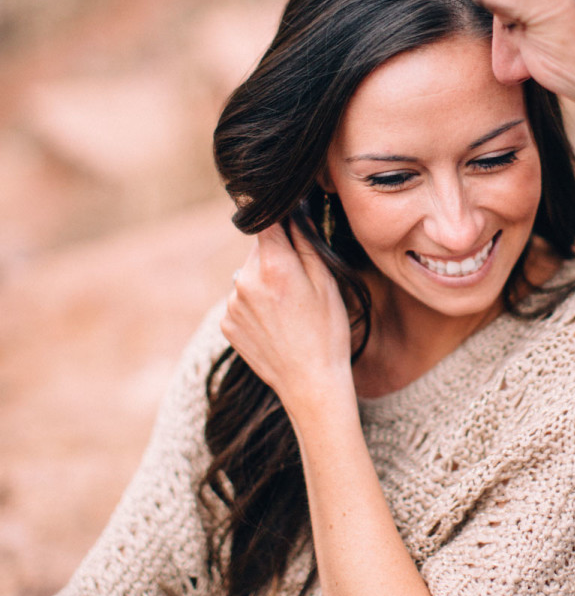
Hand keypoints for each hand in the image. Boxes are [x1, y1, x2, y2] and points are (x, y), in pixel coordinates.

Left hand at [222, 223, 354, 426]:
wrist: (310, 383)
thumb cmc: (326, 332)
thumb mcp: (326, 282)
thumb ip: (305, 242)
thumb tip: (292, 212)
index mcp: (272, 266)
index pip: (265, 221)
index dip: (278, 217)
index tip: (286, 217)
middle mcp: (244, 281)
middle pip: (258, 249)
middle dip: (276, 255)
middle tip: (300, 281)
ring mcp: (231, 305)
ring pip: (248, 275)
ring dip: (264, 281)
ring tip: (288, 308)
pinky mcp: (226, 324)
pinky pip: (241, 299)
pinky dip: (255, 304)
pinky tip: (275, 323)